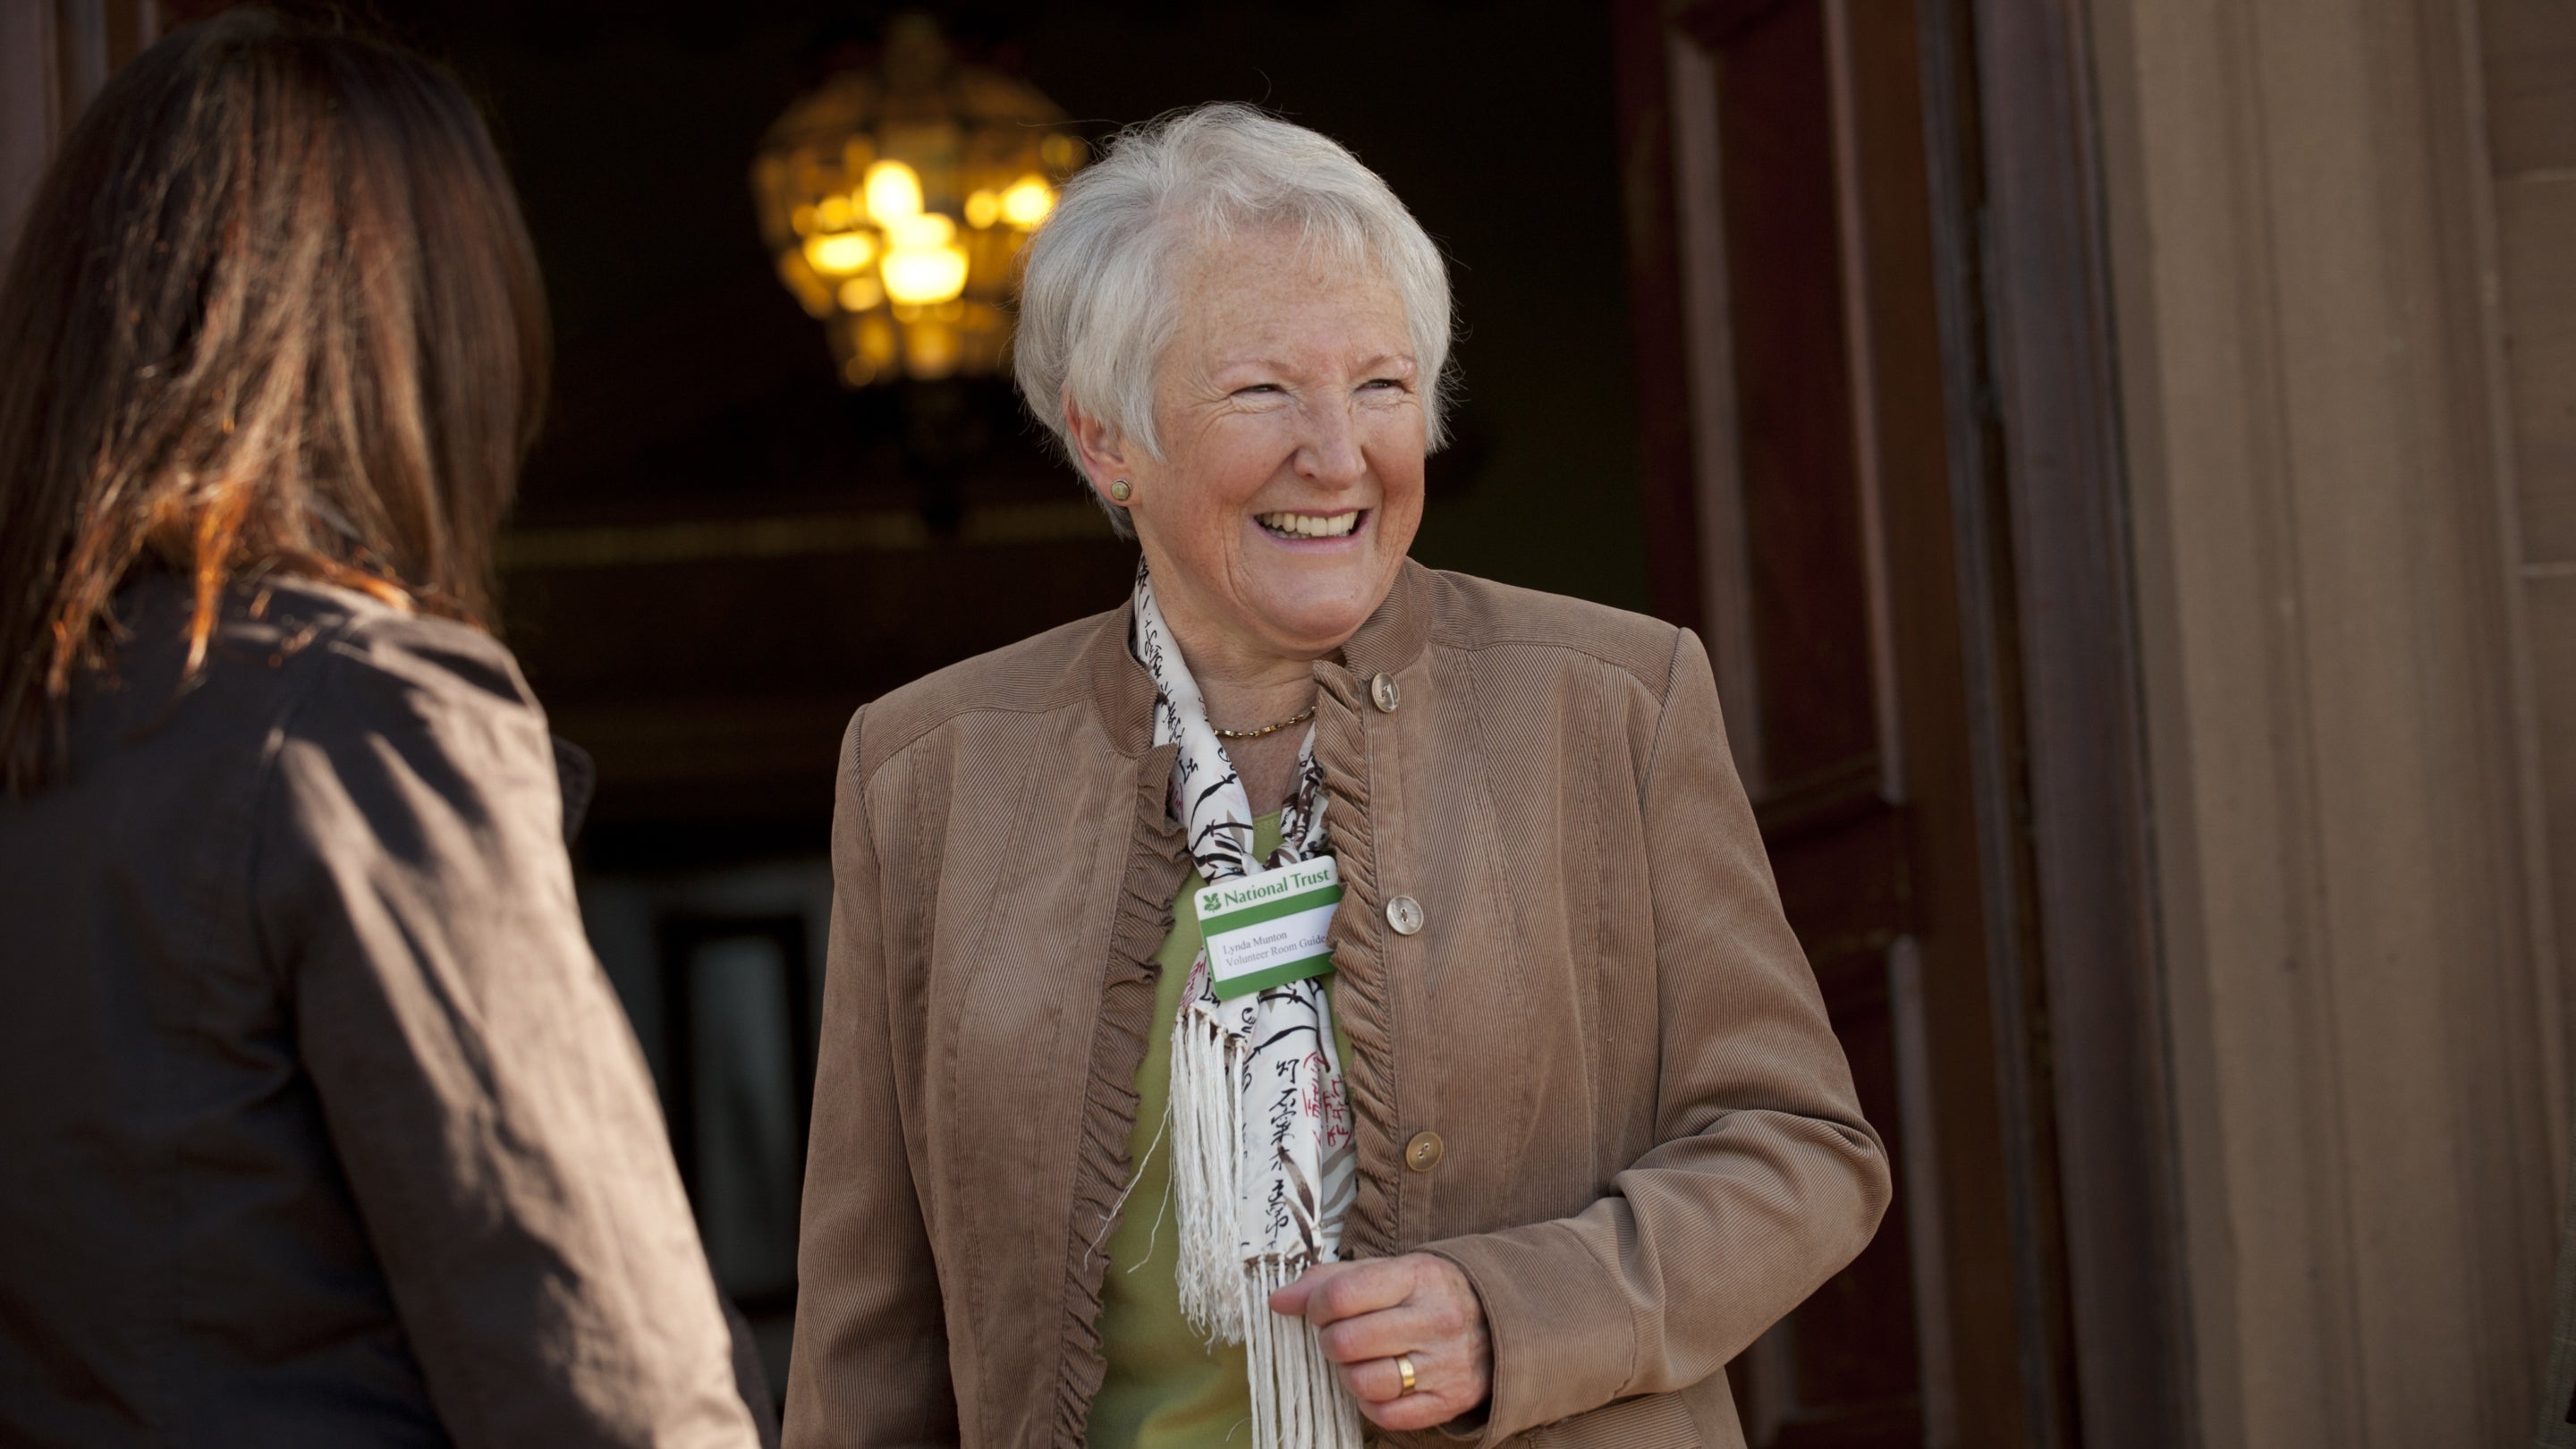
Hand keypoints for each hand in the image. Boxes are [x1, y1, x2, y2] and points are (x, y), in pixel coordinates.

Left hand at [1269, 1254, 1491, 1432]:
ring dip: (1348, 1374)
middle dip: (1330, 1342)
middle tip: (1342, 1337)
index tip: (1320, 1310)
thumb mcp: (1390, 1272)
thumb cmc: (1430, 1294)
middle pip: (1346, 1342)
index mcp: (1417, 1277)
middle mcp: (1434, 1320)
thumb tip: (1279, 1300)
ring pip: (1362, 1382)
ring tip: (1361, 1360)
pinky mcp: (1448, 1401)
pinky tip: (1380, 1384)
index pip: (1342, 1295)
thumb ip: (1332, 1281)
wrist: (1500, 1322)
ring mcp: (1443, 1364)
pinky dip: (1371, 1404)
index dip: (1315, 1306)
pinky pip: (1386, 1415)